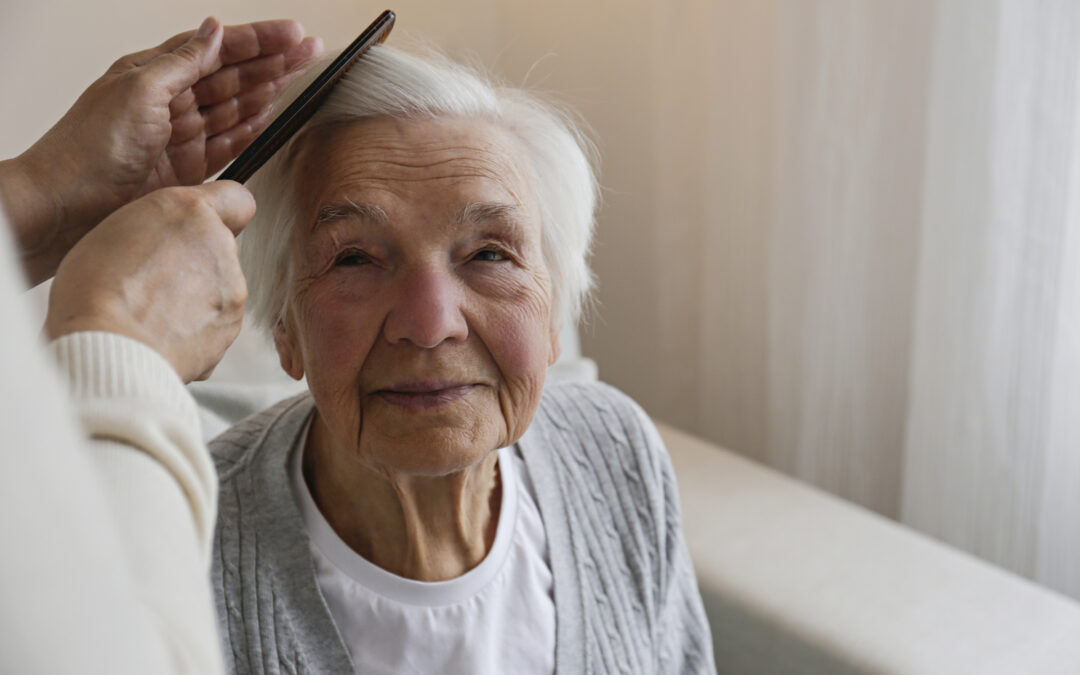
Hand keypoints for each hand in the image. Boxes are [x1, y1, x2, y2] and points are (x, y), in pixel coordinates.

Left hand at [0, 17, 320, 283]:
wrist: (69, 205)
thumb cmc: (89, 148)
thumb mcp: (139, 89)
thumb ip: (182, 62)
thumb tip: (213, 30)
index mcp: (154, 73)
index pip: (216, 48)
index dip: (256, 40)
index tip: (292, 34)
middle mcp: (169, 102)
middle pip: (232, 75)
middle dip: (272, 61)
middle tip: (308, 51)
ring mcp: (180, 137)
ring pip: (236, 107)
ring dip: (268, 89)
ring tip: (298, 75)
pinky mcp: (189, 170)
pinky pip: (229, 143)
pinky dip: (252, 128)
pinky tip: (270, 114)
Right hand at [45, 182, 254, 382]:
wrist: (111, 347)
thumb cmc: (96, 290)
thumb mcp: (113, 230)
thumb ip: (156, 228)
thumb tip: (167, 241)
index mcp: (189, 212)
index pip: (234, 198)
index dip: (219, 214)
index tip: (200, 228)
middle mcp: (220, 245)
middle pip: (219, 248)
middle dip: (195, 261)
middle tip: (154, 280)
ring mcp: (232, 288)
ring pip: (219, 286)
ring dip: (195, 296)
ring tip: (152, 313)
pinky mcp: (232, 325)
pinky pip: (215, 322)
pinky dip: (196, 328)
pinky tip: (162, 334)